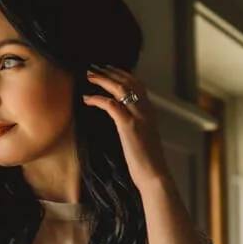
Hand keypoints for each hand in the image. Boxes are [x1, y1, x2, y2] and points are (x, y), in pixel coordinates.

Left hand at [82, 64, 170, 188]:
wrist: (154, 175)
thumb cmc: (148, 163)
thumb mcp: (144, 140)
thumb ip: (138, 128)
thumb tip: (126, 125)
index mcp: (150, 113)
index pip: (139, 86)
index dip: (124, 75)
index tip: (110, 70)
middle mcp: (146, 111)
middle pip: (130, 82)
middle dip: (111, 72)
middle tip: (95, 67)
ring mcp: (138, 117)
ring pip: (121, 88)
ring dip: (103, 80)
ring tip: (89, 76)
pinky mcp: (128, 126)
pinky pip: (111, 105)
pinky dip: (98, 99)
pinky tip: (87, 99)